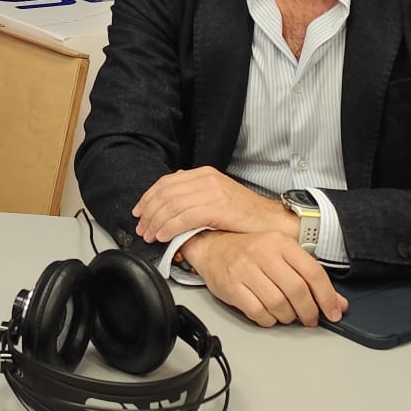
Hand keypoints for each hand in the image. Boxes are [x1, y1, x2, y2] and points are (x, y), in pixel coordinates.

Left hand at [133, 166, 290, 243]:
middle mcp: (206, 179)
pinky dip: (170, 227)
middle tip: (142, 228)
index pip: (166, 183)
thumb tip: (173, 193)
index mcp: (203, 174)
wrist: (272, 220)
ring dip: (157, 222)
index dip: (148, 198)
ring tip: (150, 235)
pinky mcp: (217, 207)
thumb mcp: (218, 195)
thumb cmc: (246, 213)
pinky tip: (164, 236)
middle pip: (165, 193)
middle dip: (149, 212)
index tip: (139, 212)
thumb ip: (195, 192)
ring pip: (172, 205)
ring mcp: (212, 192)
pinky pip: (185, 217)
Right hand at [183, 229, 346, 327]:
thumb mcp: (282, 254)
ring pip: (279, 304)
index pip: (313, 273)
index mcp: (280, 242)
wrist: (211, 246)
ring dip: (288, 317)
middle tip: (310, 319)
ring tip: (288, 315)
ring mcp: (246, 270)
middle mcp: (263, 253)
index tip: (334, 312)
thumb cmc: (249, 251)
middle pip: (297, 291)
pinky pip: (258, 312)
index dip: (328, 297)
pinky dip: (269, 320)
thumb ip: (309, 276)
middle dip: (309, 311)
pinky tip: (270, 315)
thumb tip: (337, 302)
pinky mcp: (232, 286)